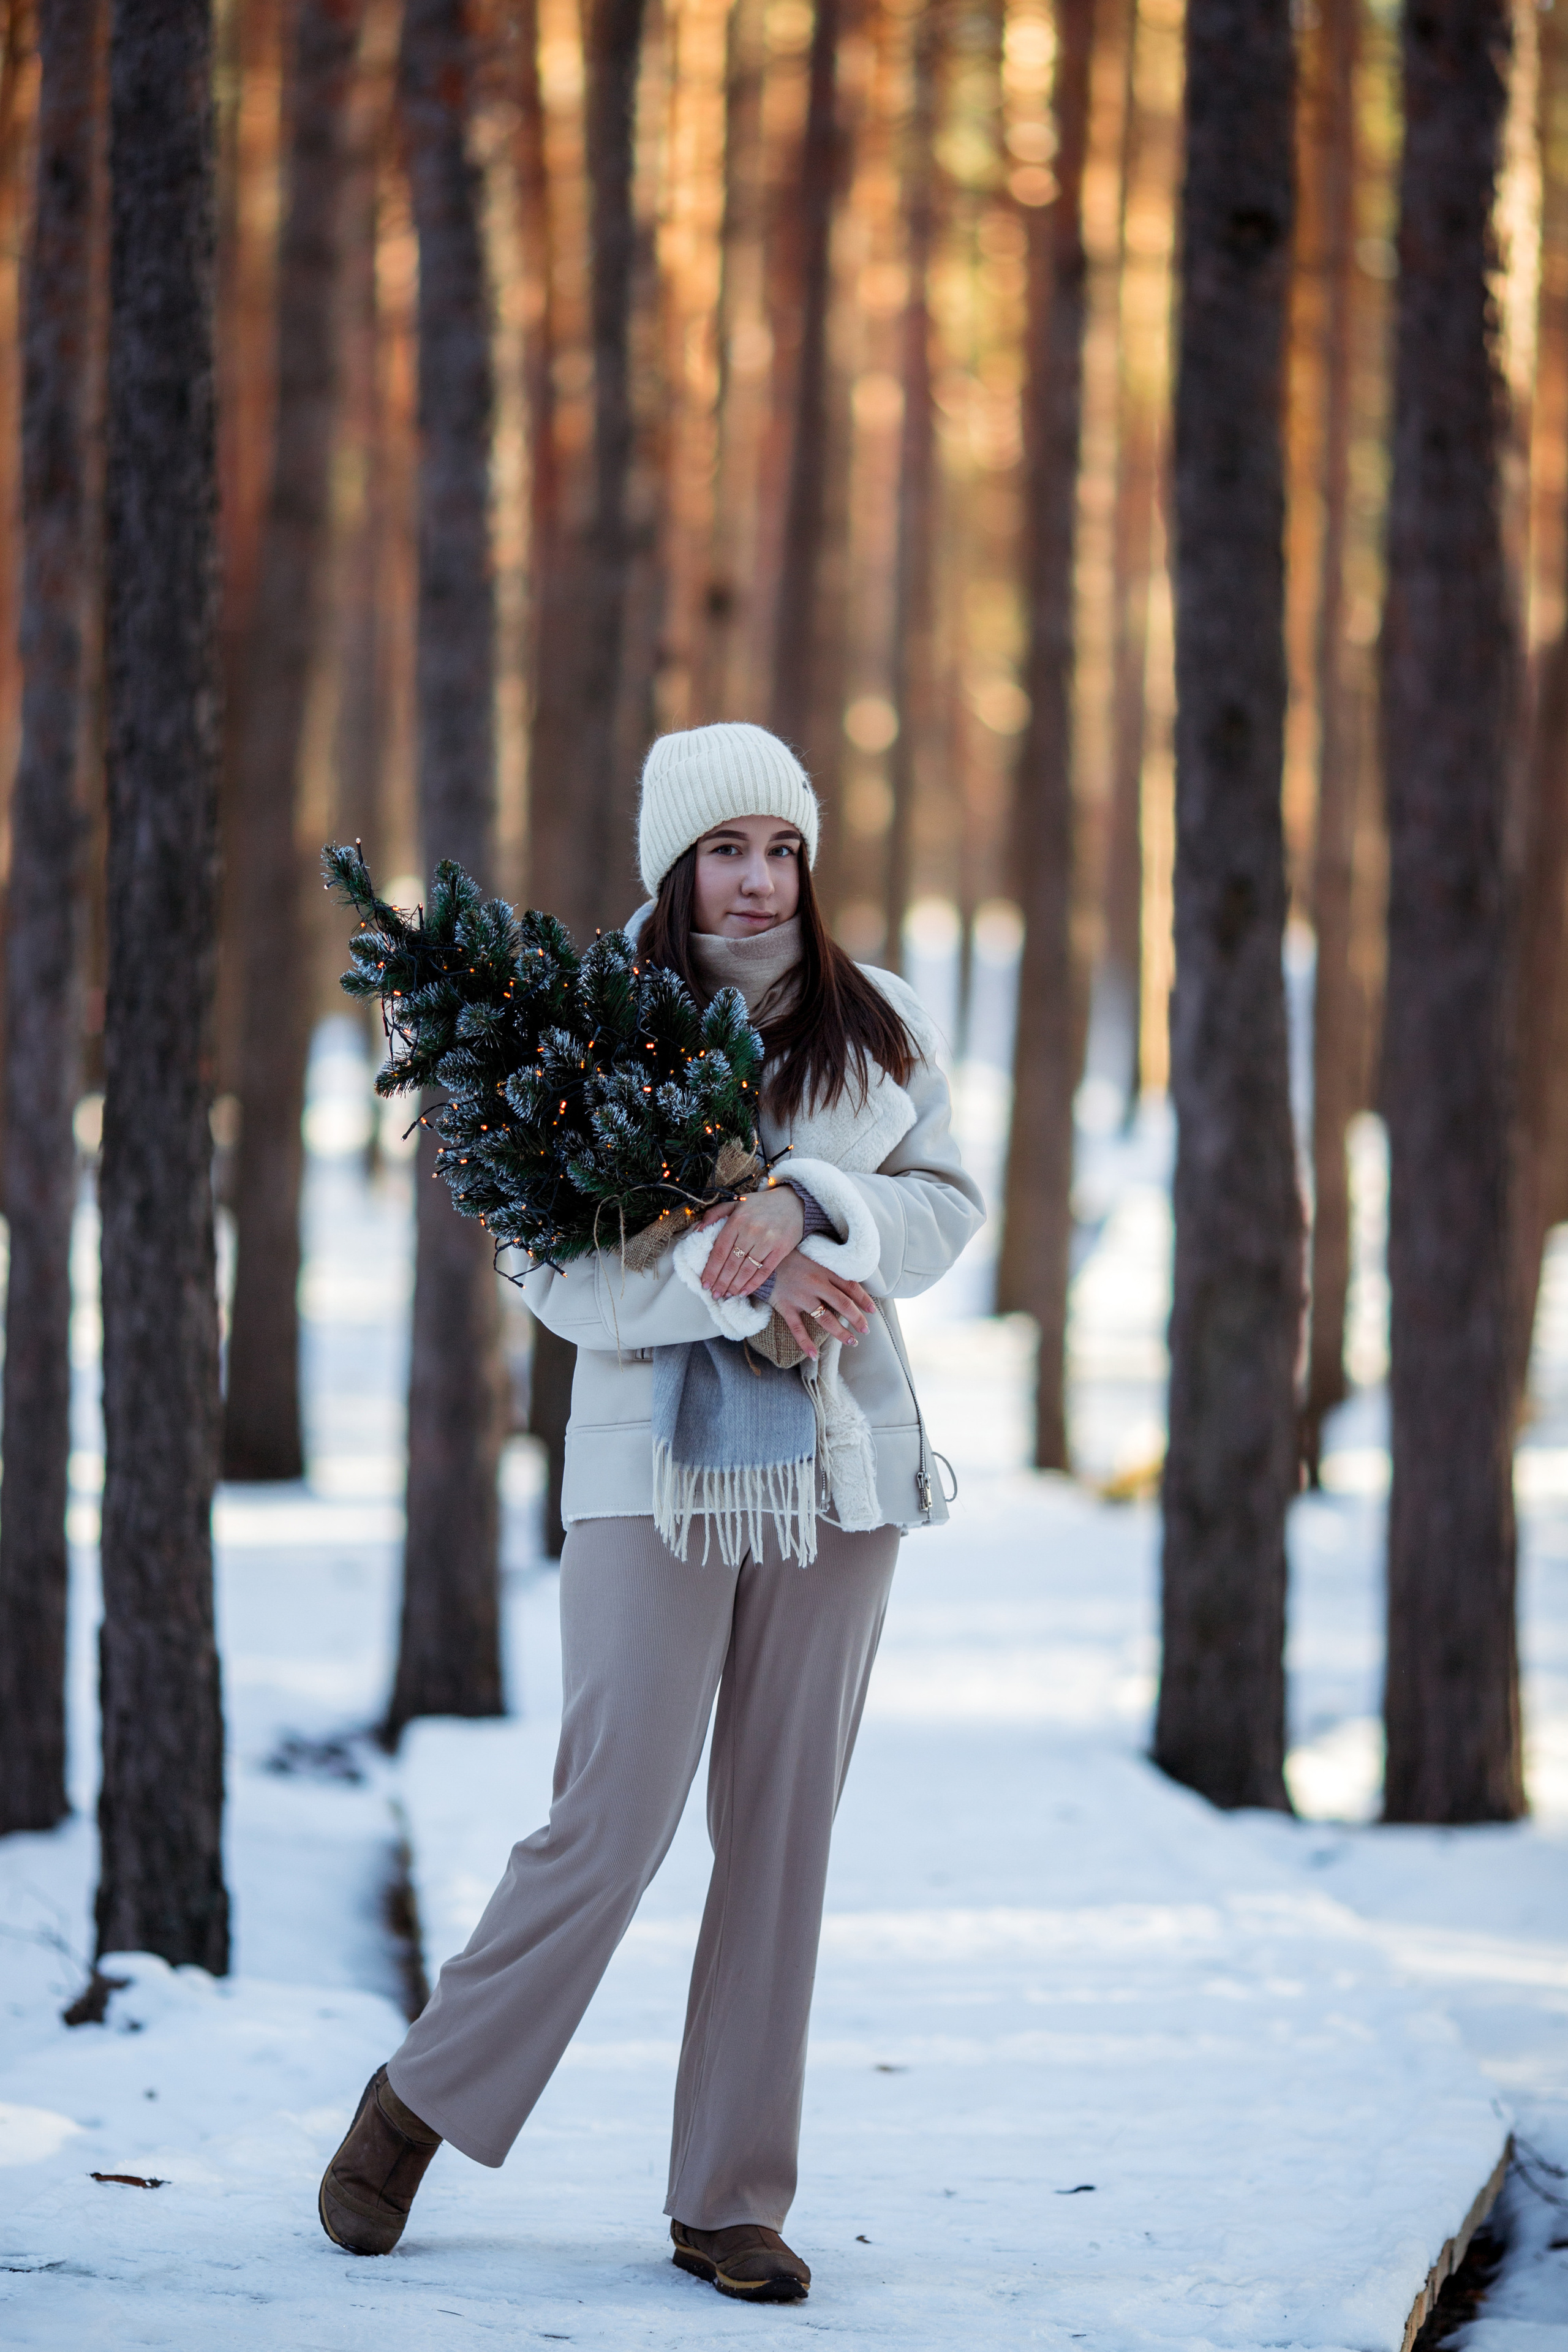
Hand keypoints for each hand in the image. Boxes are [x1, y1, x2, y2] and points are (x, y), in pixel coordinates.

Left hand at [697, 1183, 804, 1298]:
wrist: (794, 1202)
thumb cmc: (762, 1204)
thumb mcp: (736, 1202)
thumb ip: (715, 1213)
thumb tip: (697, 1229)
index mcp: (737, 1220)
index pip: (720, 1251)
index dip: (711, 1269)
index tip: (705, 1283)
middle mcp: (751, 1231)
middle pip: (732, 1263)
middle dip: (721, 1282)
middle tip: (714, 1294)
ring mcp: (767, 1241)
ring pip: (746, 1269)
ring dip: (735, 1285)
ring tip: (727, 1294)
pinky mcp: (781, 1249)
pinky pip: (765, 1270)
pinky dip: (754, 1283)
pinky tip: (744, 1291)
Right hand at [768, 1254, 873, 1361]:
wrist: (762, 1258)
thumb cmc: (791, 1256)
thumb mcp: (814, 1256)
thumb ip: (829, 1268)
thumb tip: (848, 1283)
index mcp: (824, 1270)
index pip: (850, 1286)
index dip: (863, 1299)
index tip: (873, 1311)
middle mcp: (815, 1283)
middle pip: (842, 1303)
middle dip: (856, 1318)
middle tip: (866, 1330)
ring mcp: (800, 1296)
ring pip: (825, 1318)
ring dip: (840, 1332)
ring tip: (852, 1341)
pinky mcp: (786, 1306)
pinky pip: (797, 1328)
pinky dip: (805, 1343)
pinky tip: (813, 1355)